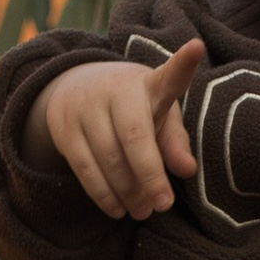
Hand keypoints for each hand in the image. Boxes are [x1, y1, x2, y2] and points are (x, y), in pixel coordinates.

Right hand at [26, 41, 205, 220]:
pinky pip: (84, 168)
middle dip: (150, 176)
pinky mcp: (63, 126)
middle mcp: (115, 89)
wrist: (76, 87)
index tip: (196, 48)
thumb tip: (187, 169)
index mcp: (149, 83)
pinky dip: (103, 194)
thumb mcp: (158, 116)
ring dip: (128, 192)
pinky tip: (117, 209)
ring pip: (108, 158)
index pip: (169, 75)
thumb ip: (175, 141)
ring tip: (142, 211)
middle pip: (135, 136)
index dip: (183, 63)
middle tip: (163, 205)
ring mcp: (85, 105)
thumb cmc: (134, 108)